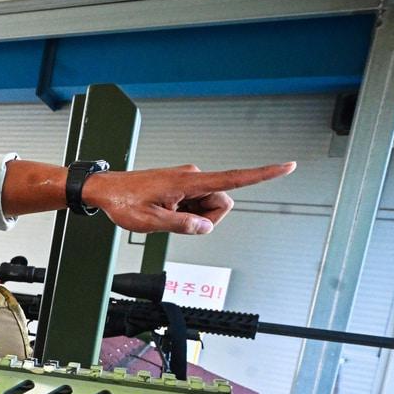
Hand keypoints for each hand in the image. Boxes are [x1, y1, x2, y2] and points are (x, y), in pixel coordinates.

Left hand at [80, 162, 293, 234]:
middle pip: (221, 203)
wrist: (106, 189)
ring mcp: (188, 179)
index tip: (287, 166)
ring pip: (208, 205)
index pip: (234, 179)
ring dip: (194, 216)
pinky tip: (165, 209)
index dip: (263, 174)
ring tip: (165, 213)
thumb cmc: (124, 202)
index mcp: (189, 181)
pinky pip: (196, 202)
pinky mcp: (182, 184)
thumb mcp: (152, 222)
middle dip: (207, 218)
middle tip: (176, 220)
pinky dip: (186, 211)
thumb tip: (205, 226)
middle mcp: (193, 176)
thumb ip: (183, 225)